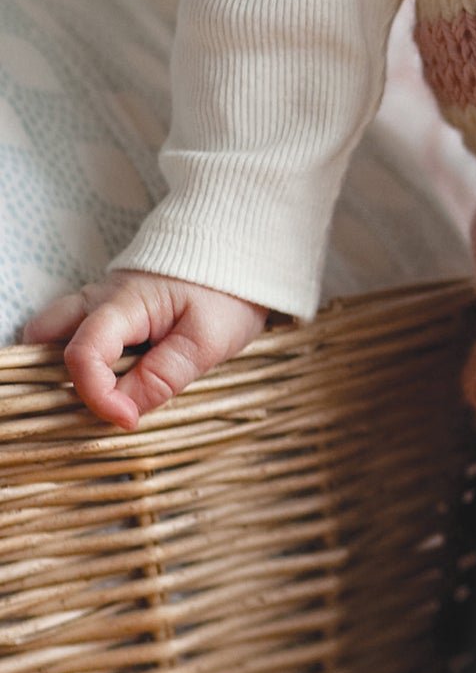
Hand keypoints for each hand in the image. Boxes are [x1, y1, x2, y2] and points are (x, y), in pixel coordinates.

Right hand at [24, 272, 270, 430]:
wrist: (236, 252)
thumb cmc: (226, 292)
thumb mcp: (208, 341)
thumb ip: (164, 376)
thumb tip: (124, 411)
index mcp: (123, 303)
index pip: (83, 354)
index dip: (98, 396)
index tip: (129, 420)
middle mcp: (98, 300)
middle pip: (43, 337)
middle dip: (52, 374)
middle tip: (95, 404)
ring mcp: (99, 302)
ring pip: (53, 333)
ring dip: (64, 366)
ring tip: (103, 394)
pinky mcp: (108, 310)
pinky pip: (76, 334)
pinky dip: (83, 360)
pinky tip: (115, 379)